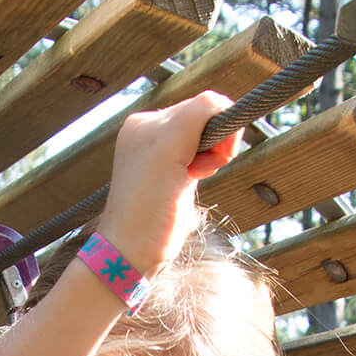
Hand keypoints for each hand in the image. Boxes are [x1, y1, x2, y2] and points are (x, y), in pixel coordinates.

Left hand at [97, 90, 241, 275]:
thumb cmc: (146, 207)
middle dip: (214, 142)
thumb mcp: (169, 148)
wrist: (133, 252)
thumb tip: (222, 106)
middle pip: (205, 119)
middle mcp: (151, 132)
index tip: (220, 153)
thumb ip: (197, 115)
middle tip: (201, 169)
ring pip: (206, 138)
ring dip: (211, 155)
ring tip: (193, 177)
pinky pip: (201, 154)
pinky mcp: (172, 172)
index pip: (201, 104)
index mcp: (146, 122)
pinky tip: (192, 180)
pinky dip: (207, 165)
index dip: (219, 125)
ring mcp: (161, 153)